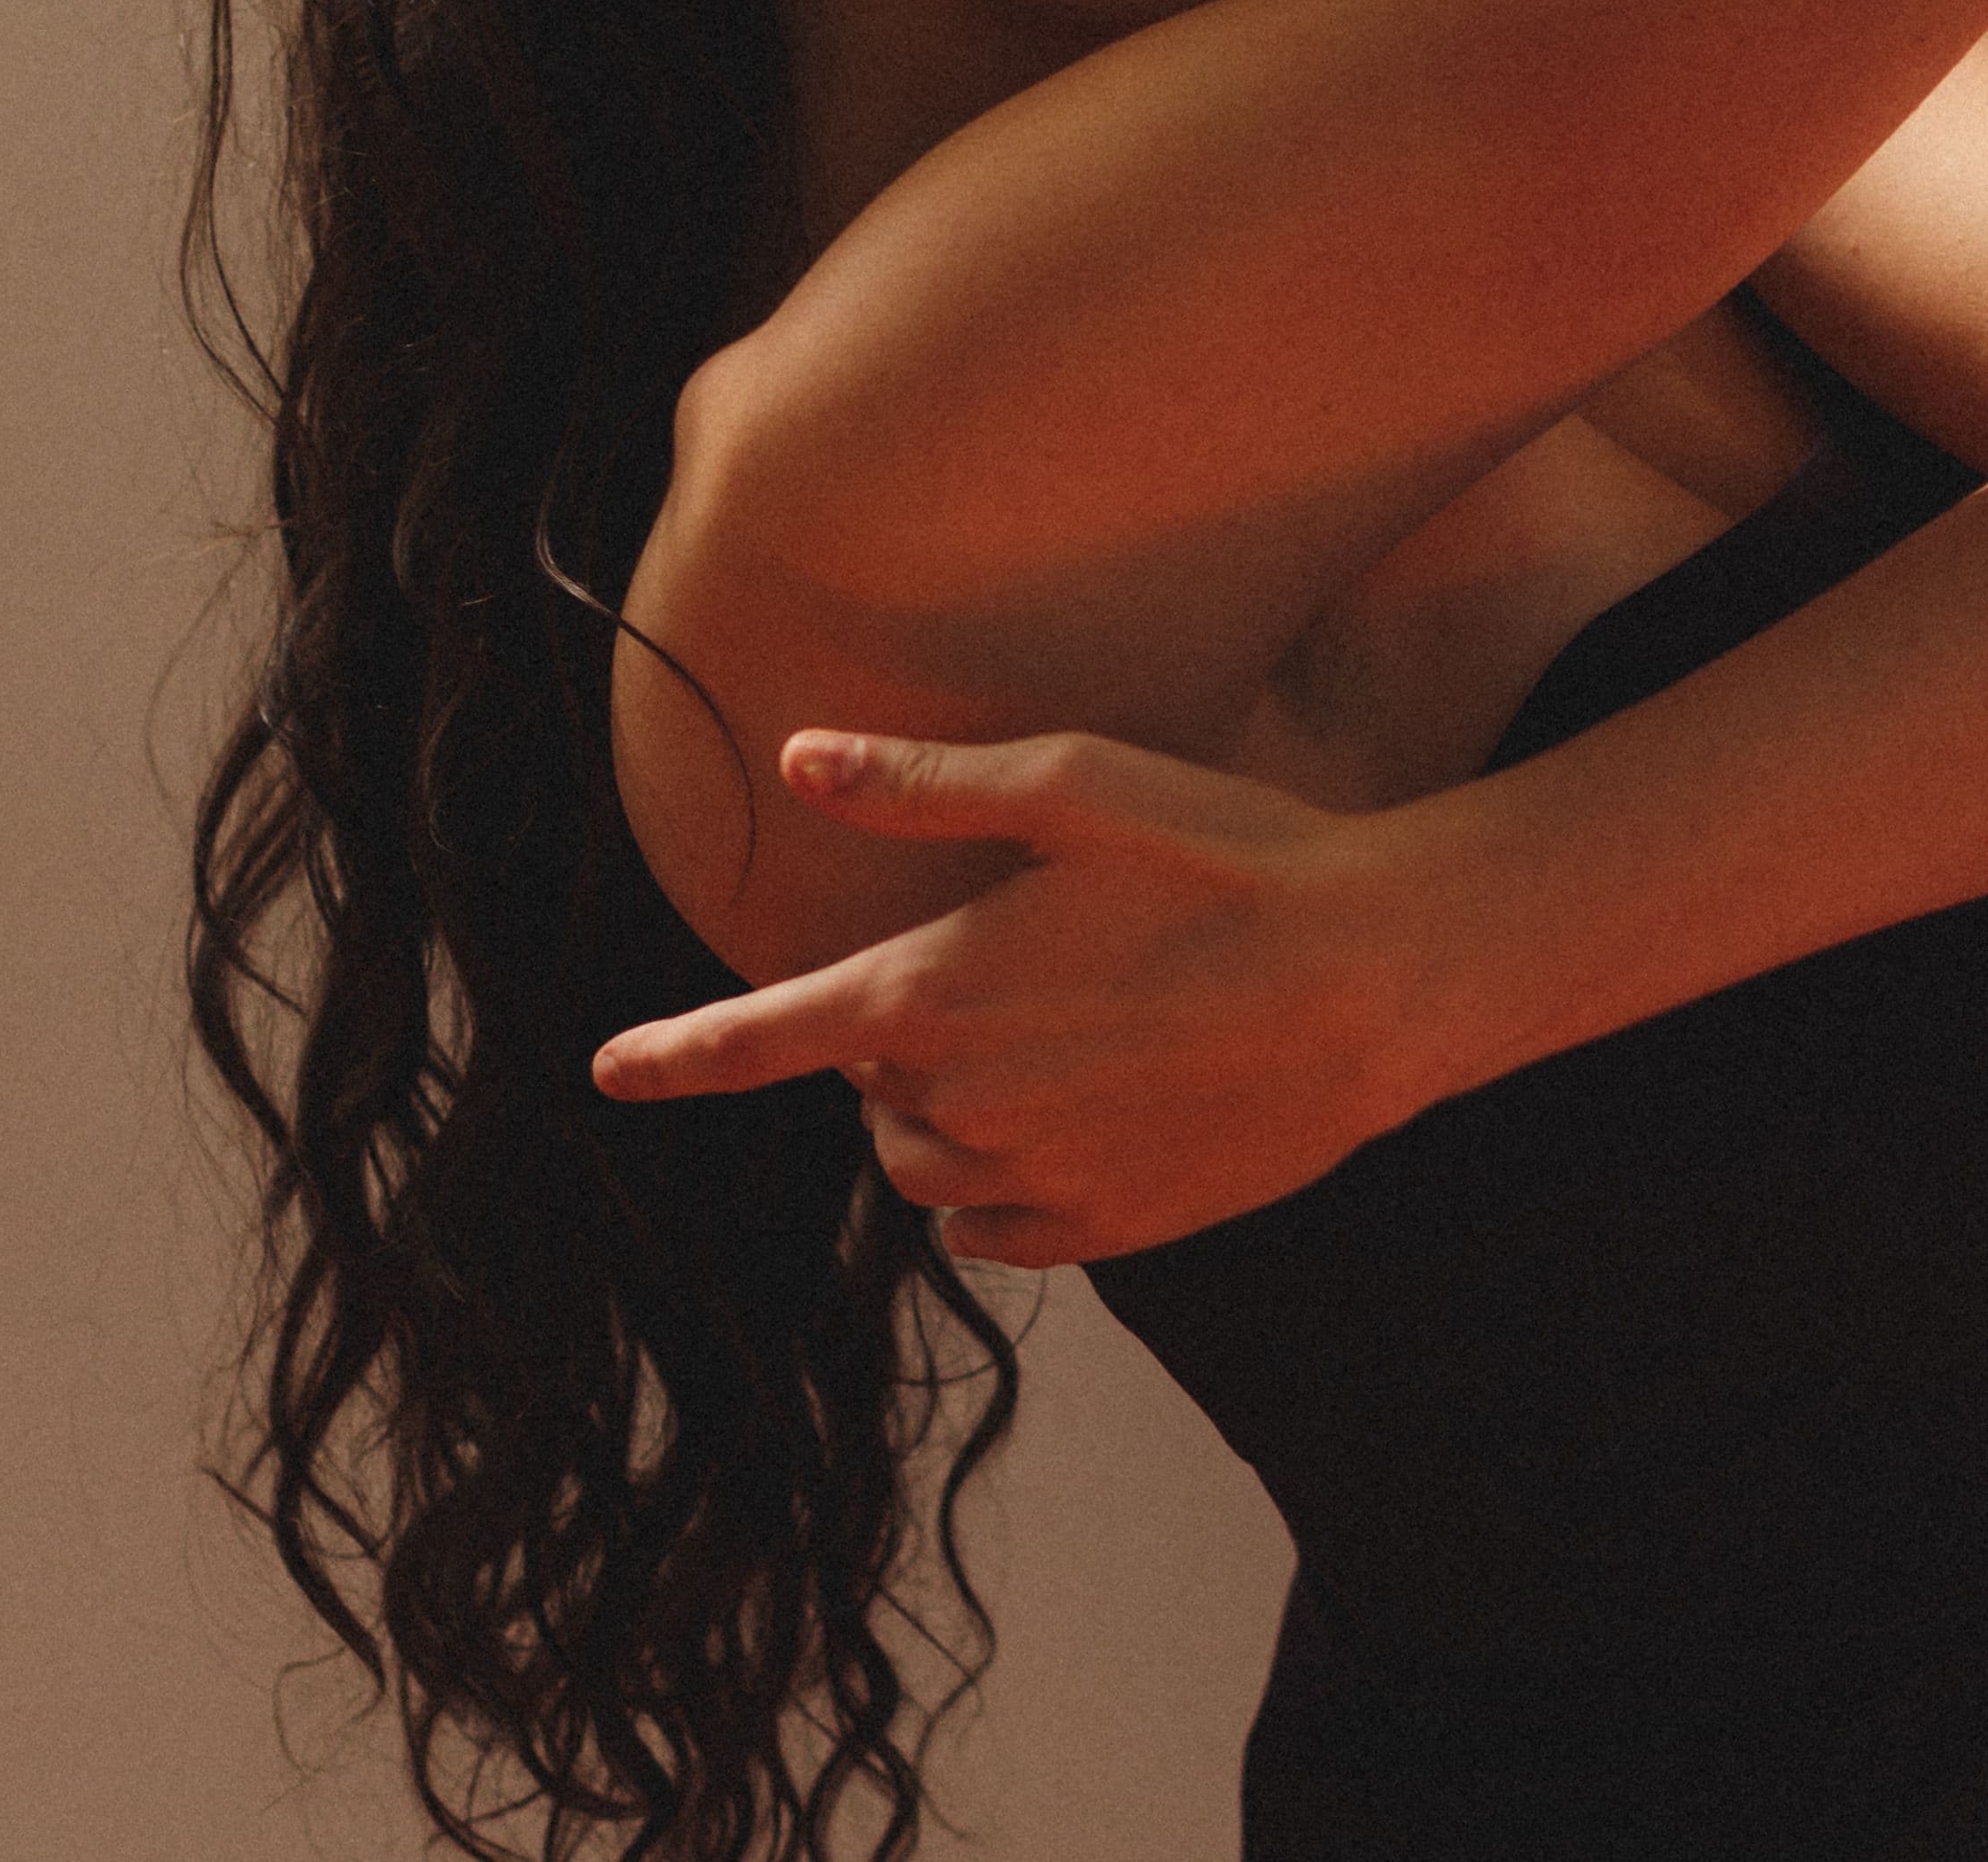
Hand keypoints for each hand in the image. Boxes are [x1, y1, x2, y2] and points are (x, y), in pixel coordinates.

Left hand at [591, 725, 1433, 1266]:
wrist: (1377, 976)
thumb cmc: (1231, 855)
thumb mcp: (1075, 784)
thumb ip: (923, 783)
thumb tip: (800, 758)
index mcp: (938, 991)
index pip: (764, 1040)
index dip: (678, 1054)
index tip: (610, 1069)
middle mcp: (966, 1101)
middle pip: (867, 1090)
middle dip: (899, 1037)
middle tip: (1008, 959)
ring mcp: (1037, 1177)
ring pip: (921, 1167)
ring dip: (942, 1111)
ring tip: (1047, 1031)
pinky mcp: (1108, 1229)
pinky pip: (995, 1230)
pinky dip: (996, 1187)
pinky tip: (1068, 1116)